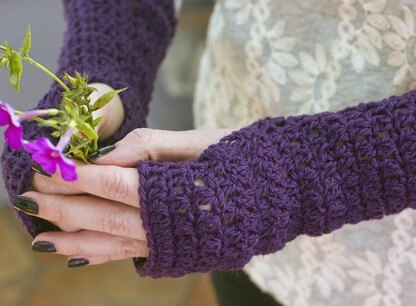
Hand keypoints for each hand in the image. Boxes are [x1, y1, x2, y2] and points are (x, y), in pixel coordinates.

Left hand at [17, 115, 233, 265]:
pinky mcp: (174, 254)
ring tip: (40, 238)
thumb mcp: (202, 141)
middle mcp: (168, 225)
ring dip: (73, 239)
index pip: (112, 184)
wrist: (279, 192)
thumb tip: (108, 154)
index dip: (76, 176)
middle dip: (62, 206)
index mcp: (175, 192)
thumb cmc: (242, 160)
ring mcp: (171, 244)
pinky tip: (77, 254)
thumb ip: (153, 145)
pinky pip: (129, 256)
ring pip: (111, 244)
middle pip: (103, 217)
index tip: (46, 167)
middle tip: (26, 197)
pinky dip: (100, 254)